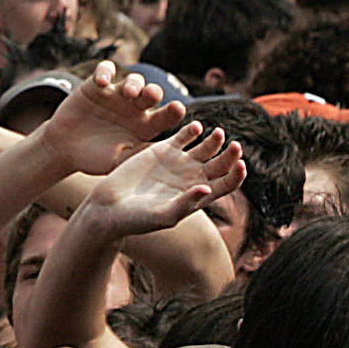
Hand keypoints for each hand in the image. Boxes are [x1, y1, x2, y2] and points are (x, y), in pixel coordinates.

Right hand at [34, 61, 188, 177]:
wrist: (65, 149)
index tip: (179, 109)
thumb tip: (162, 154)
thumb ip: (136, 155)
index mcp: (145, 126)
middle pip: (151, 94)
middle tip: (151, 95)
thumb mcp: (117, 161)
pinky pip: (105, 71)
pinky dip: (105, 72)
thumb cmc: (95, 158)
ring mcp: (116, 94)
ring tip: (128, 92)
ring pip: (133, 80)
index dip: (173, 112)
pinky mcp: (97, 85)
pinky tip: (101, 82)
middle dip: (153, 92)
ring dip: (133, 84)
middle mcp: (134, 108)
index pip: (165, 117)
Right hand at [85, 124, 242, 236]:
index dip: (236, 175)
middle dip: (230, 154)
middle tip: (235, 145)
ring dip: (215, 140)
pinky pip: (183, 136)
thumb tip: (207, 189)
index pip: (227, 184)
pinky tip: (196, 127)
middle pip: (221, 163)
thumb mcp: (164, 215)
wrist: (109, 207)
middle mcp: (192, 178)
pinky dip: (191, 130)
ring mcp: (178, 162)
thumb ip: (186, 203)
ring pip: (206, 147)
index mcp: (198, 197)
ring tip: (217, 133)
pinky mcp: (162, 150)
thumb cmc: (137, 220)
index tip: (240, 164)